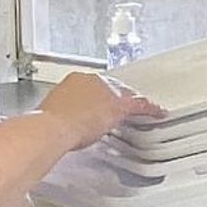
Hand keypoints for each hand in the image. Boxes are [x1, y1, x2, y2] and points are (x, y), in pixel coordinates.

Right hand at [41, 71, 165, 150]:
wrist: (55, 126)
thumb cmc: (49, 123)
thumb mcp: (53, 114)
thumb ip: (62, 114)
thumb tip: (58, 123)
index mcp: (74, 80)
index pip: (92, 85)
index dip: (98, 97)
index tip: (98, 105)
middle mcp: (92, 80)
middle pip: (111, 87)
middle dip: (115, 97)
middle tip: (119, 109)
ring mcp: (107, 90)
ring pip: (126, 94)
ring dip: (133, 101)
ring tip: (141, 109)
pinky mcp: (120, 104)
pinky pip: (140, 104)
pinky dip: (151, 109)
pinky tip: (158, 112)